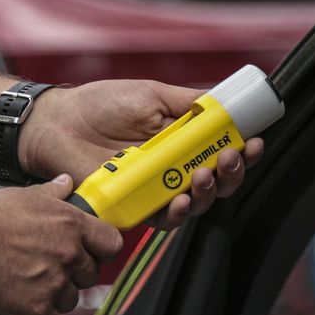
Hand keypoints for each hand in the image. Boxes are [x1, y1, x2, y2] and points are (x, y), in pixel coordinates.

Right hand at [0, 175, 121, 314]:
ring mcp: (55, 284)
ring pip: (69, 302)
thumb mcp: (26, 195)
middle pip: (90, 276)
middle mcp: (69, 255)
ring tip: (27, 289)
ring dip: (53, 300)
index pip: (111, 244)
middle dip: (72, 277)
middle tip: (46, 272)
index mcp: (72, 225)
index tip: (90, 255)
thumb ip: (53, 192)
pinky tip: (19, 311)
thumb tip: (66, 183)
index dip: (101, 252)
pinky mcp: (37, 310)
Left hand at [20, 80, 263, 228]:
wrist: (59, 122)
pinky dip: (177, 213)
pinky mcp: (135, 208)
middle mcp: (173, 169)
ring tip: (205, 174)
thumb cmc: (101, 106)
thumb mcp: (152, 95)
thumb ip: (189, 103)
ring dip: (209, 191)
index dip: (243, 152)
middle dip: (232, 173)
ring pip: (196, 203)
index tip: (255, 142)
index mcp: (182, 142)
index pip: (222, 151)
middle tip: (231, 158)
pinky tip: (181, 199)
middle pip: (217, 182)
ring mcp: (155, 190)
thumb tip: (224, 104)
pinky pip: (163, 219)